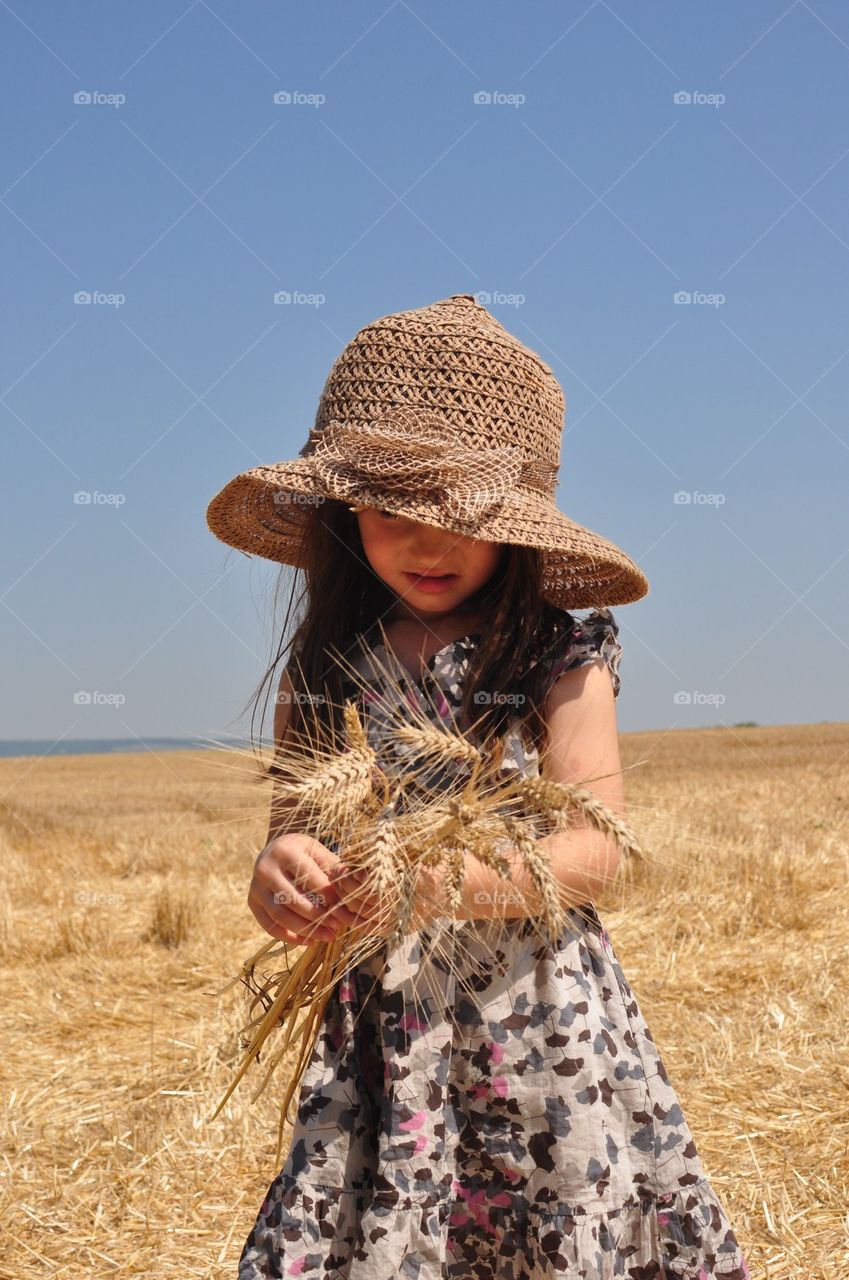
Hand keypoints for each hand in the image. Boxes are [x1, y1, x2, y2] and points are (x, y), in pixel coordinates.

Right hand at [248, 833, 364, 945]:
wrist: (276, 849)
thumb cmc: (304, 852)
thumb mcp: (319, 851)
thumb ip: (334, 868)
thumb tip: (355, 886)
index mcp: (284, 851)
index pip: (310, 878)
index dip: (329, 895)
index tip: (345, 906)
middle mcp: (265, 868)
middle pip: (293, 899)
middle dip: (318, 916)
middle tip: (338, 926)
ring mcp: (255, 887)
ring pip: (280, 916)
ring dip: (306, 930)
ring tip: (328, 936)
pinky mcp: (252, 902)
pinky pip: (269, 926)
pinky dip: (290, 937)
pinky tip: (310, 940)